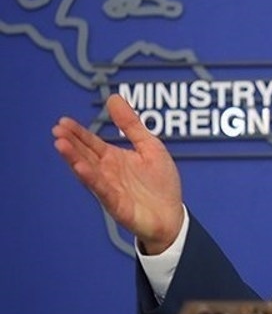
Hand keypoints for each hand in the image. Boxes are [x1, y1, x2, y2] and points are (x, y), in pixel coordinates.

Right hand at [52, 94, 183, 254]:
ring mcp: (110, 188)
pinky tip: (80, 168)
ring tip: (60, 144)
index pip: (91, 143)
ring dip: (74, 158)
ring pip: (88, 171)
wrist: (172, 215)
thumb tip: (113, 98)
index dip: (78, 132)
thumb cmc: (160, 183)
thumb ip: (131, 125)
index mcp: (114, 159)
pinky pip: (102, 189)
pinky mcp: (117, 204)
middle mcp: (108, 172)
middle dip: (71, 142)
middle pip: (85, 154)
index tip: (63, 121)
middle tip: (57, 129)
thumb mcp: (149, 146)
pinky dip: (91, 178)